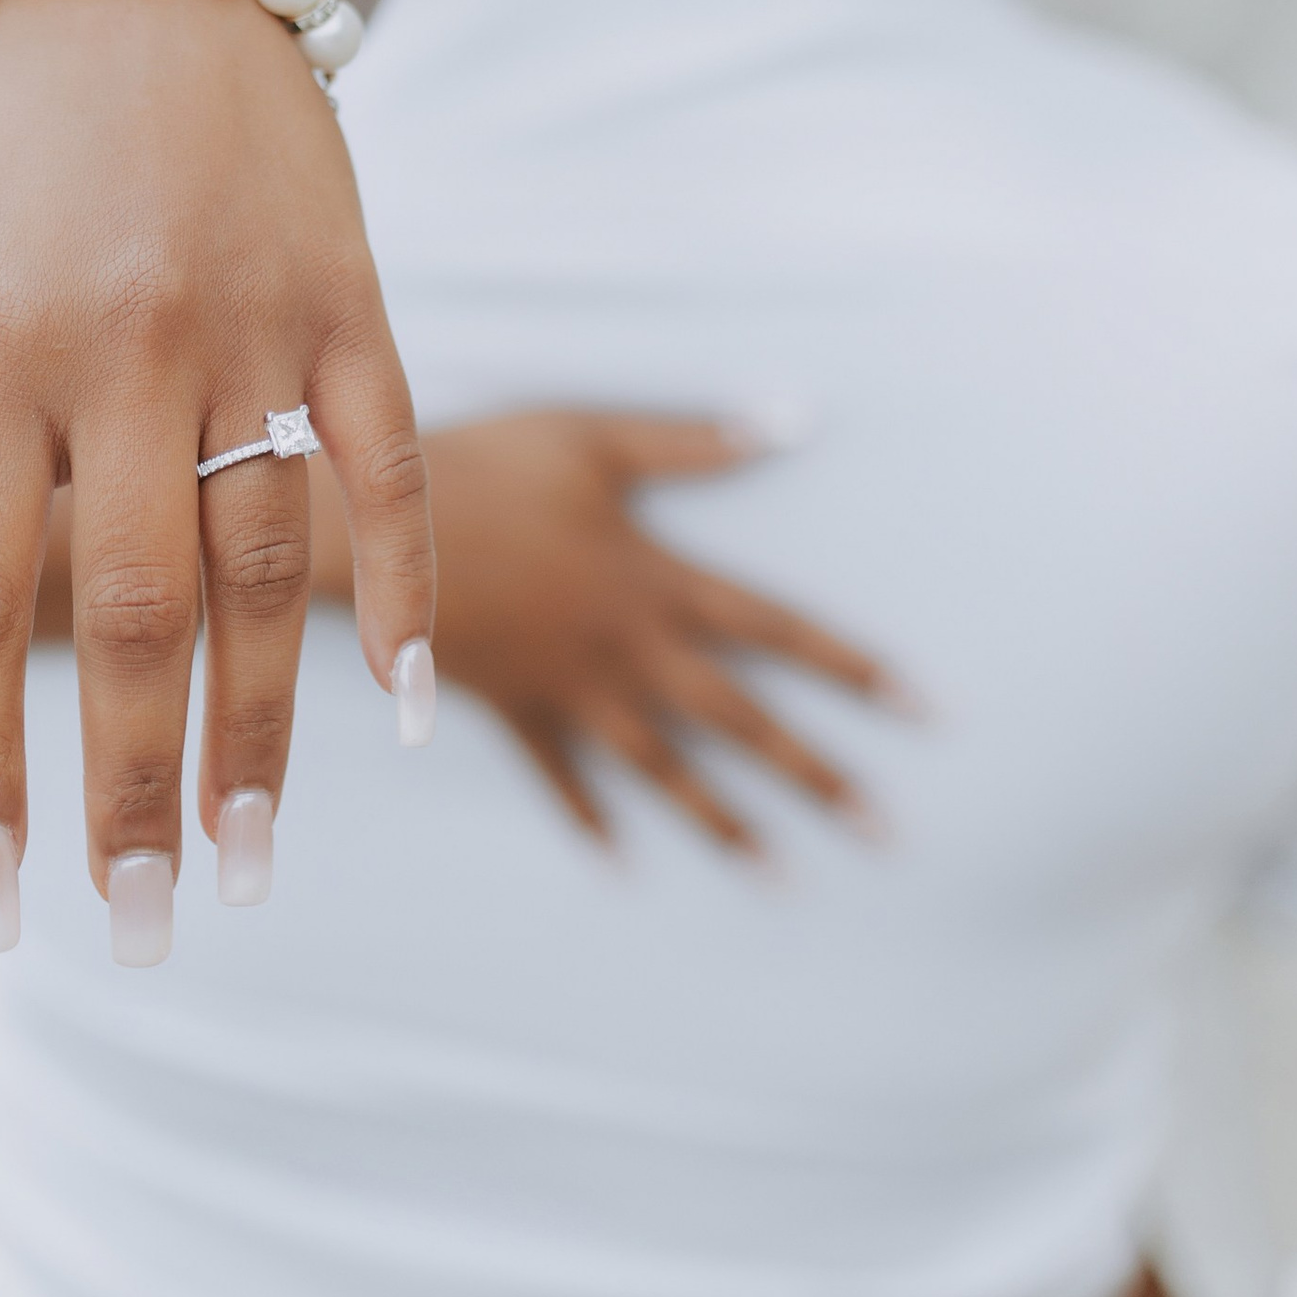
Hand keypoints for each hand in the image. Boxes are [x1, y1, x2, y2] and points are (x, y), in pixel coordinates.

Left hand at [0, 0, 433, 927]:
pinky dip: (407, 586)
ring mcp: (252, 321)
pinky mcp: (354, 298)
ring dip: (260, 734)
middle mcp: (121, 345)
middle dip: (127, 790)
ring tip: (247, 872)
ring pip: (266, 565)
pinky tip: (404, 711)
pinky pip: (393, 466)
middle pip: (130, 611)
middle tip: (139, 932)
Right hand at [421, 409, 903, 854]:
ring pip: (666, 767)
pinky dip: (591, 818)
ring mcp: (573, 688)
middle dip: (817, 776)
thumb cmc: (485, 469)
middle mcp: (629, 648)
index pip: (777, 630)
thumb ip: (694, 443)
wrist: (372, 533)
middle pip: (740, 720)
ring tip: (782, 875)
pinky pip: (563, 775)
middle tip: (884, 831)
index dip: (853, 667)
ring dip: (726, 823)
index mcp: (658, 581)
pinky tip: (622, 859)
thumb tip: (795, 420)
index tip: (924, 711)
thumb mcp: (594, 438)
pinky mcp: (517, 707)